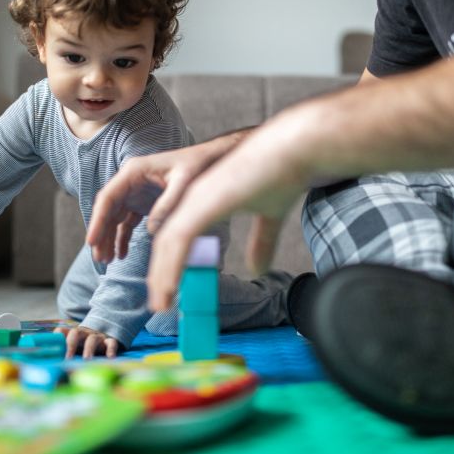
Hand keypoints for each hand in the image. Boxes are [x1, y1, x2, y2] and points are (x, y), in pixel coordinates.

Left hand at [57, 326, 120, 358]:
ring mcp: (97, 336)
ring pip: (92, 339)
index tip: (53, 348)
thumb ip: (65, 355)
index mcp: (73, 335)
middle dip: (71, 345)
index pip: (62, 331)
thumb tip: (52, 373)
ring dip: (88, 349)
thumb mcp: (75, 346)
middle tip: (68, 358)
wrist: (107, 329)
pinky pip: (111, 343)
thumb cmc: (86, 345)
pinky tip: (110, 357)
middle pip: (76, 333)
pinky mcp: (110, 341)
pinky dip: (111, 350)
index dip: (57, 337)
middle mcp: (84, 334)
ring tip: (87, 360)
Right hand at [87, 134, 248, 263]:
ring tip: (106, 261)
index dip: (98, 220)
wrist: (211, 160)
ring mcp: (136, 193)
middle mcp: (130, 181)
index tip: (91, 241)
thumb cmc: (197, 165)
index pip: (108, 197)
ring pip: (115, 218)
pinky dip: (123, 238)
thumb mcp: (185, 182)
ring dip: (109, 239)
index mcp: (134, 171)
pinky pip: (127, 222)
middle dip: (101, 234)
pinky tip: (121, 255)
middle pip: (108, 210)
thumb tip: (151, 231)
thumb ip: (168, 204)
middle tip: (98, 257)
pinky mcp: (144, 203)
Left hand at [147, 111, 313, 310]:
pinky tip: (169, 289)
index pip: (178, 235)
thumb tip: (258, 269)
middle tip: (160, 304)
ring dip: (162, 277)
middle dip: (159, 274)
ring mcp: (197, 199)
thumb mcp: (271, 215)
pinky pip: (179, 241)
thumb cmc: (285, 174)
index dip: (170, 263)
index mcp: (205, 199)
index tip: (169, 289)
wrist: (294, 148)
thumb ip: (262, 241)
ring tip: (162, 305)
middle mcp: (195, 198)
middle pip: (165, 242)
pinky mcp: (205, 203)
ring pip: (167, 245)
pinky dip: (171, 268)